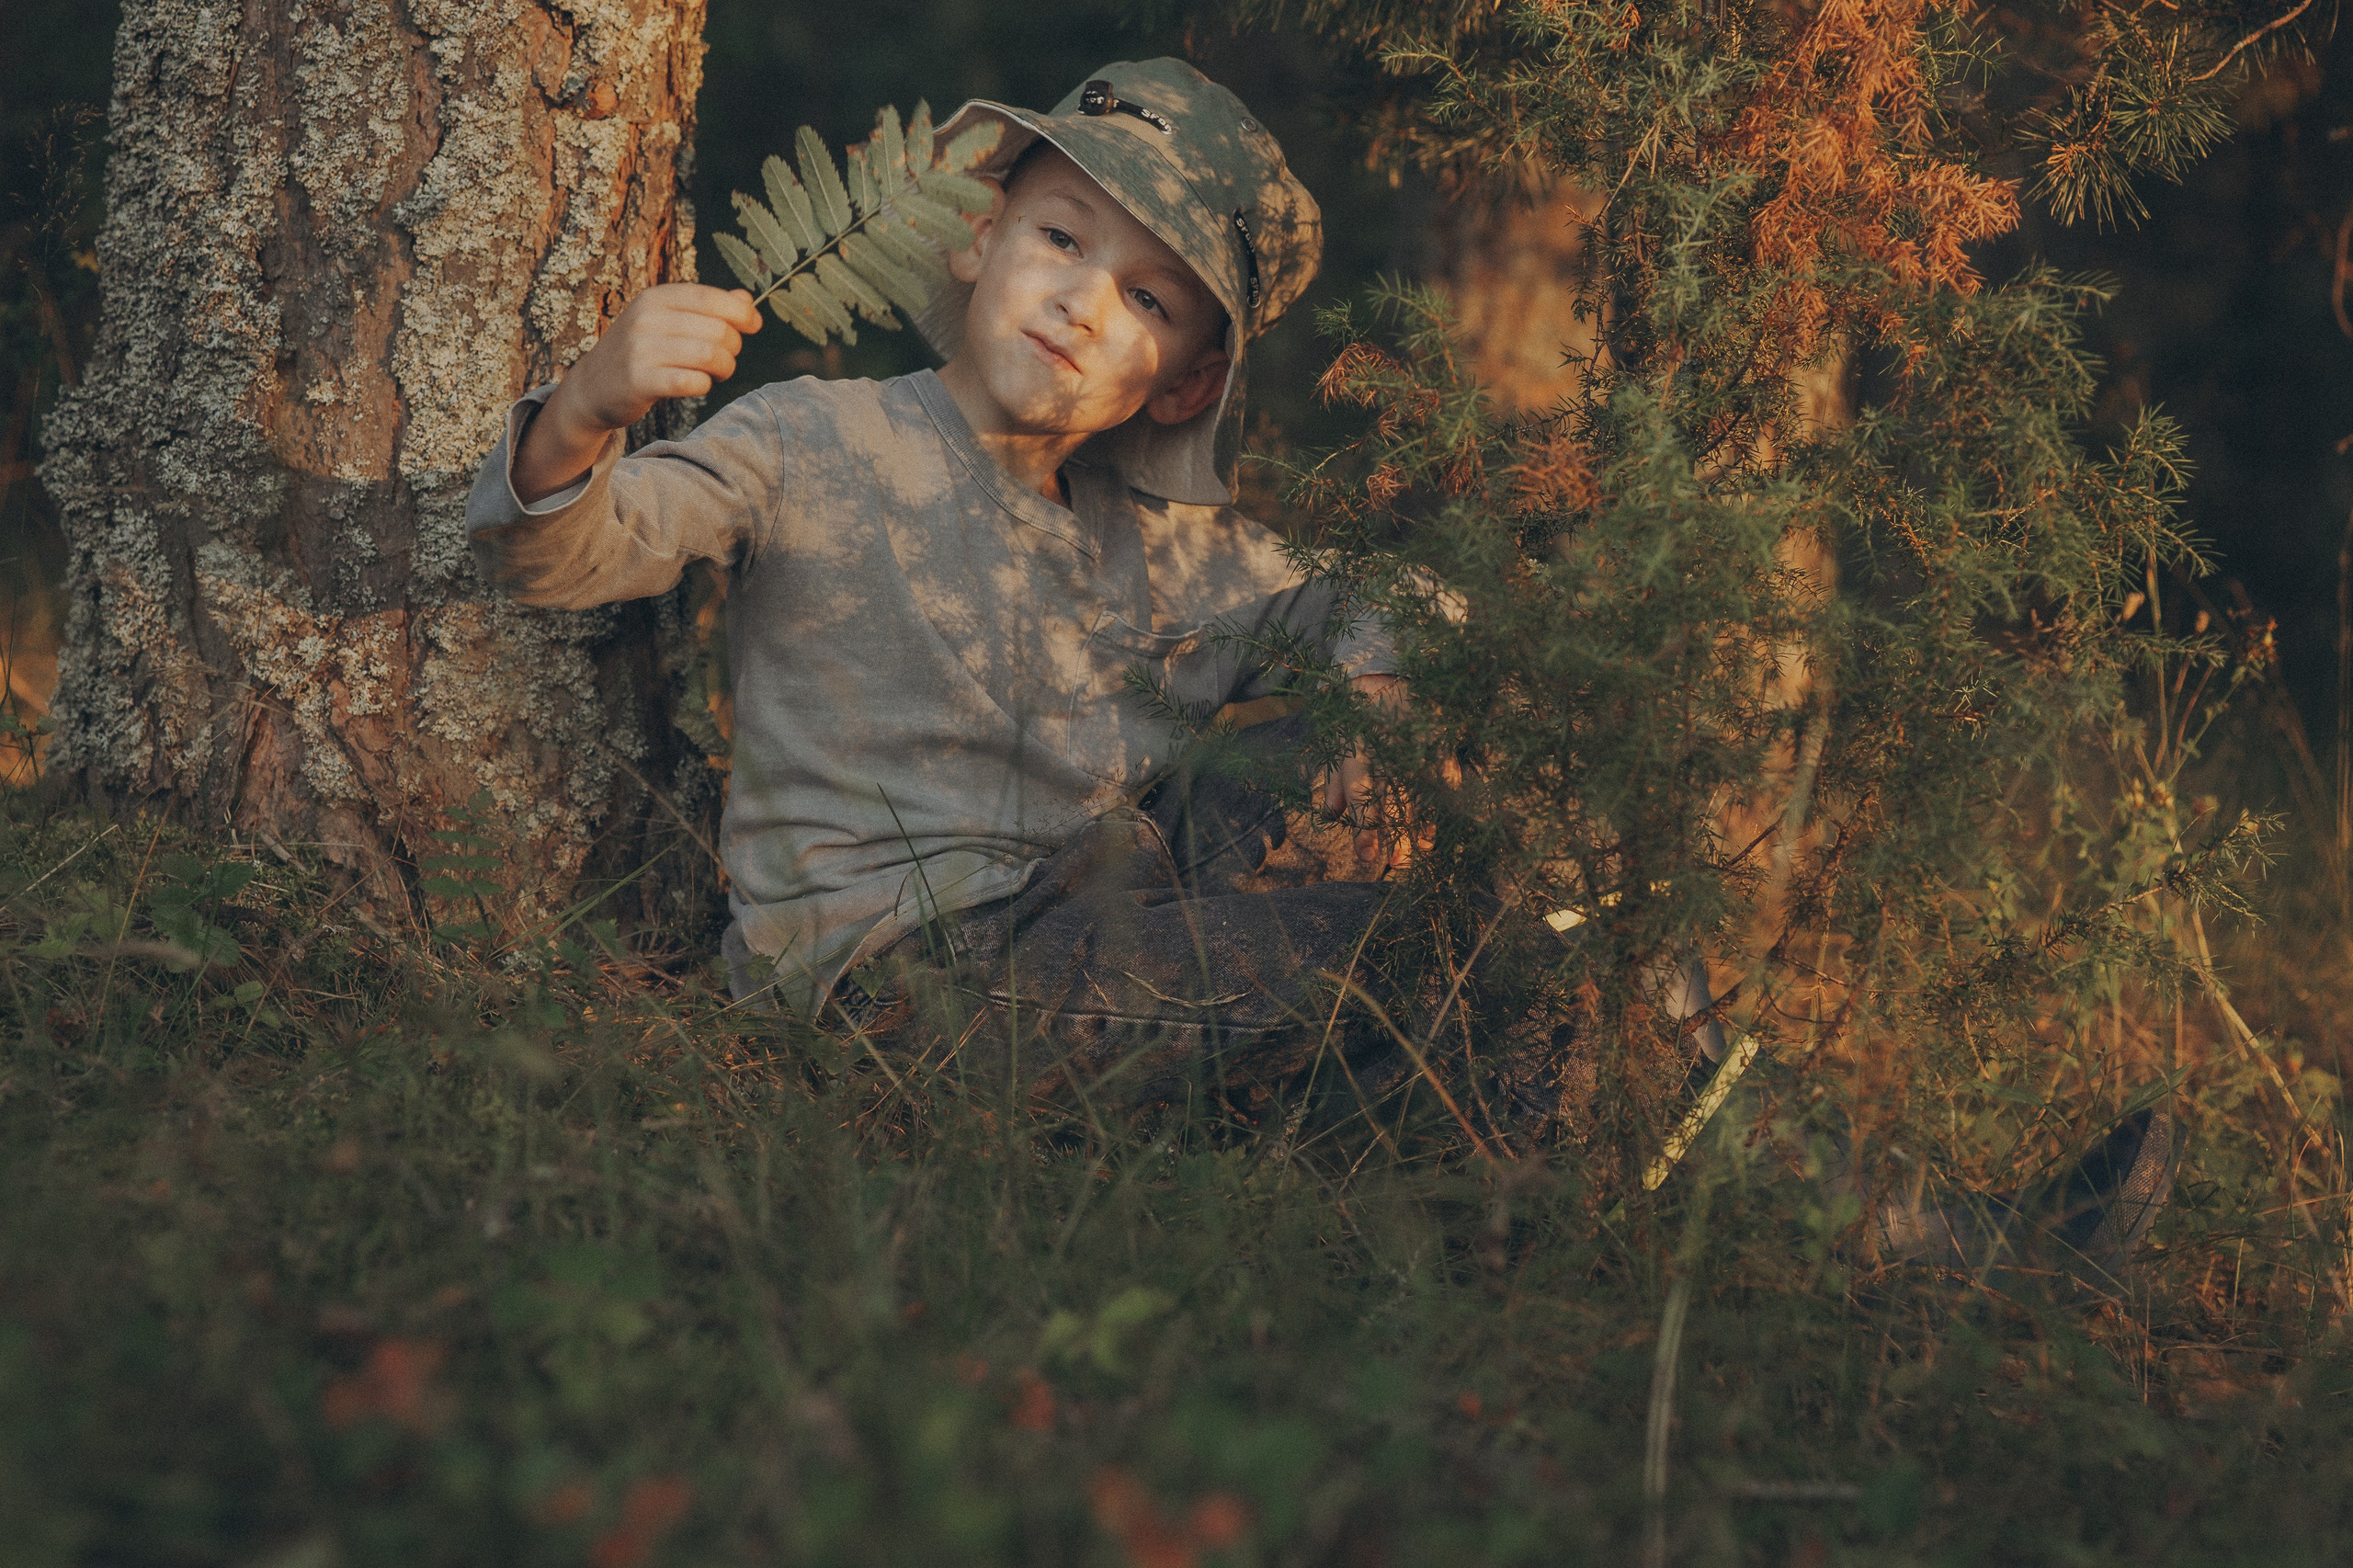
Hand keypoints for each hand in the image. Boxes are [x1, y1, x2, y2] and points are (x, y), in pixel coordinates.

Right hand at [512, 284, 761, 502]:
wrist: (593, 388)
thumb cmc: (641, 353)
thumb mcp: (667, 321)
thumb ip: (707, 308)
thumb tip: (746, 299)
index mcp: (655, 298)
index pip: (710, 298)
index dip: (741, 312)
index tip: (754, 325)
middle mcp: (646, 319)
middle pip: (716, 330)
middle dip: (733, 347)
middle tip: (725, 359)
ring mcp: (640, 349)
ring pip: (709, 356)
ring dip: (724, 368)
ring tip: (717, 373)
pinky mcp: (639, 381)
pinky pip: (691, 382)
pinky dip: (704, 385)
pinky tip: (698, 385)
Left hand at [1321, 674, 1428, 869]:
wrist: (1390, 672)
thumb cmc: (1358, 715)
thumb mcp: (1340, 743)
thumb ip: (1337, 782)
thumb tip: (1330, 817)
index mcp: (1359, 750)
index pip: (1361, 794)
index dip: (1364, 827)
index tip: (1366, 856)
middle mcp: (1388, 750)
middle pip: (1393, 799)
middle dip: (1395, 834)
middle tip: (1396, 863)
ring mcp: (1416, 745)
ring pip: (1421, 792)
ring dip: (1422, 826)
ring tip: (1420, 853)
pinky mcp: (1439, 740)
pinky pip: (1444, 775)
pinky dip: (1442, 803)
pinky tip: (1438, 827)